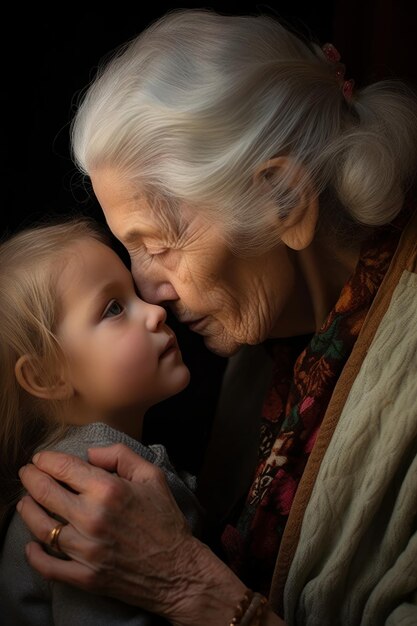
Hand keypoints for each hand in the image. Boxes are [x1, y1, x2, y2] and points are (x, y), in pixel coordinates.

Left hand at [17, 444, 246, 625]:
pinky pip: (49, 566)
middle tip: (27, 473)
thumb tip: (90, 454)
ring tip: (25, 501)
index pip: (64, 468)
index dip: (46, 460)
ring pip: (41, 528)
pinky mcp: (85, 576)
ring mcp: (86, 550)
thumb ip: (120, 455)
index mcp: (109, 490)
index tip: (40, 458)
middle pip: (45, 493)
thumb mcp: (152, 476)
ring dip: (28, 510)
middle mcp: (92, 518)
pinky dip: (34, 556)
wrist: (177, 570)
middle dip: (30, 478)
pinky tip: (30, 545)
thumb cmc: (165, 520)